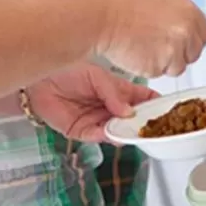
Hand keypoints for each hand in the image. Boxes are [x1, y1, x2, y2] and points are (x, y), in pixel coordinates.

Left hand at [26, 63, 158, 141]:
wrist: (40, 79)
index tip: (165, 108)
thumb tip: (128, 112)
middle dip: (141, 122)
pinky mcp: (81, 131)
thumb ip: (113, 93)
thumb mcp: (96, 76)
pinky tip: (114, 133)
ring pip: (116, 130)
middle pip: (130, 118)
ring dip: (125, 132)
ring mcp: (96, 119)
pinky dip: (107, 136)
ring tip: (134, 131)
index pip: (140, 98)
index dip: (152, 103)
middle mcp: (108, 106)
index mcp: (116, 89)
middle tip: (152, 125)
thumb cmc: (68, 69)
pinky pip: (98, 136)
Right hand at [94, 0, 205, 78]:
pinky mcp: (159, 67)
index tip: (181, 42)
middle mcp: (187, 32)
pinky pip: (159, 73)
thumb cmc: (125, 5)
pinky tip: (137, 53)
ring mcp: (175, 51)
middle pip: (194, 53)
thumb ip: (179, 16)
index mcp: (190, 12)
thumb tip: (185, 25)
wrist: (105, 17)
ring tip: (145, 47)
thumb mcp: (161, 0)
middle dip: (179, 53)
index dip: (191, 40)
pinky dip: (149, 69)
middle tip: (159, 46)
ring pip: (177, 67)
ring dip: (164, 63)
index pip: (204, 35)